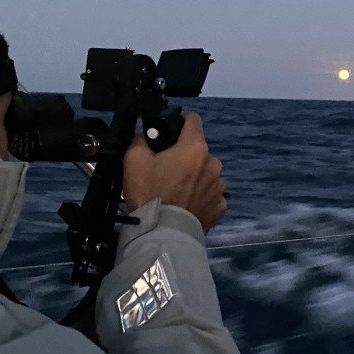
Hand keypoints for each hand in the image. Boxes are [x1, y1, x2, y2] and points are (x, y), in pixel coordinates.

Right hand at [123, 113, 226, 233]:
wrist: (162, 233)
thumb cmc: (149, 194)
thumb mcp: (133, 160)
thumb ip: (140, 140)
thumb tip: (145, 136)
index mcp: (195, 148)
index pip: (193, 120)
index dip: (180, 122)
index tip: (171, 131)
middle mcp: (213, 164)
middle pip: (198, 151)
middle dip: (184, 156)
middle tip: (166, 170)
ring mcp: (219, 187)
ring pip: (206, 173)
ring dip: (194, 177)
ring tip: (176, 192)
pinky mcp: (220, 206)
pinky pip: (210, 194)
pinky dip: (200, 196)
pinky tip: (186, 205)